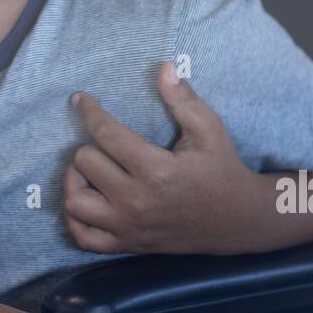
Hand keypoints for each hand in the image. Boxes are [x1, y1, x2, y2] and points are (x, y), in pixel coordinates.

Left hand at [64, 61, 271, 254]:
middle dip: (90, 146)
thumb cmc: (221, 169)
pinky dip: (75, 220)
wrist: (237, 220)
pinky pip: (83, 238)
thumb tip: (163, 67)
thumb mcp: (209, 129)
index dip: (89, 111)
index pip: (106, 133)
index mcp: (156, 169)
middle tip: (101, 143)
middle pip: (84, 164)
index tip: (81, 100)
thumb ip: (182, 99)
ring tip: (91, 171)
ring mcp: (129, 227)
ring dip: (75, 181)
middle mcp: (136, 201)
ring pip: (75, 203)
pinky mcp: (127, 245)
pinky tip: (88, 201)